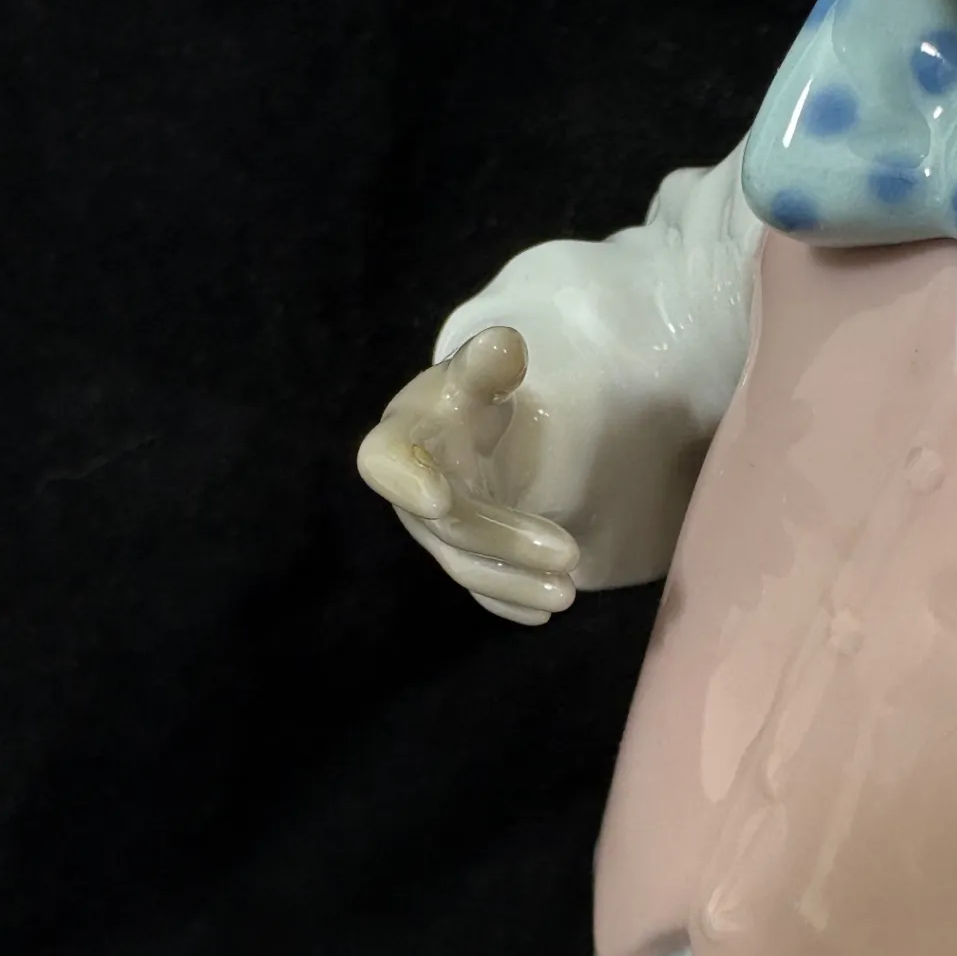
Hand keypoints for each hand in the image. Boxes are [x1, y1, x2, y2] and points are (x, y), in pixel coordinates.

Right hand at [357, 326, 579, 625]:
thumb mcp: (478, 370)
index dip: (406, 480)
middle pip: (449, 527)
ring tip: (567, 593)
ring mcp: (434, 533)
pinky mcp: (461, 558)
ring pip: (467, 566)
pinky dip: (511, 601)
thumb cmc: (469, 394)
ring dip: (515, 582)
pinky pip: (482, 587)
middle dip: (505, 542)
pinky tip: (544, 610)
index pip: (387, 462)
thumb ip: (487, 363)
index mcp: (402, 439)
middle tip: (569, 554)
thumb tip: (505, 344)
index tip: (440, 498)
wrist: (471, 429)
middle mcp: (411, 495)